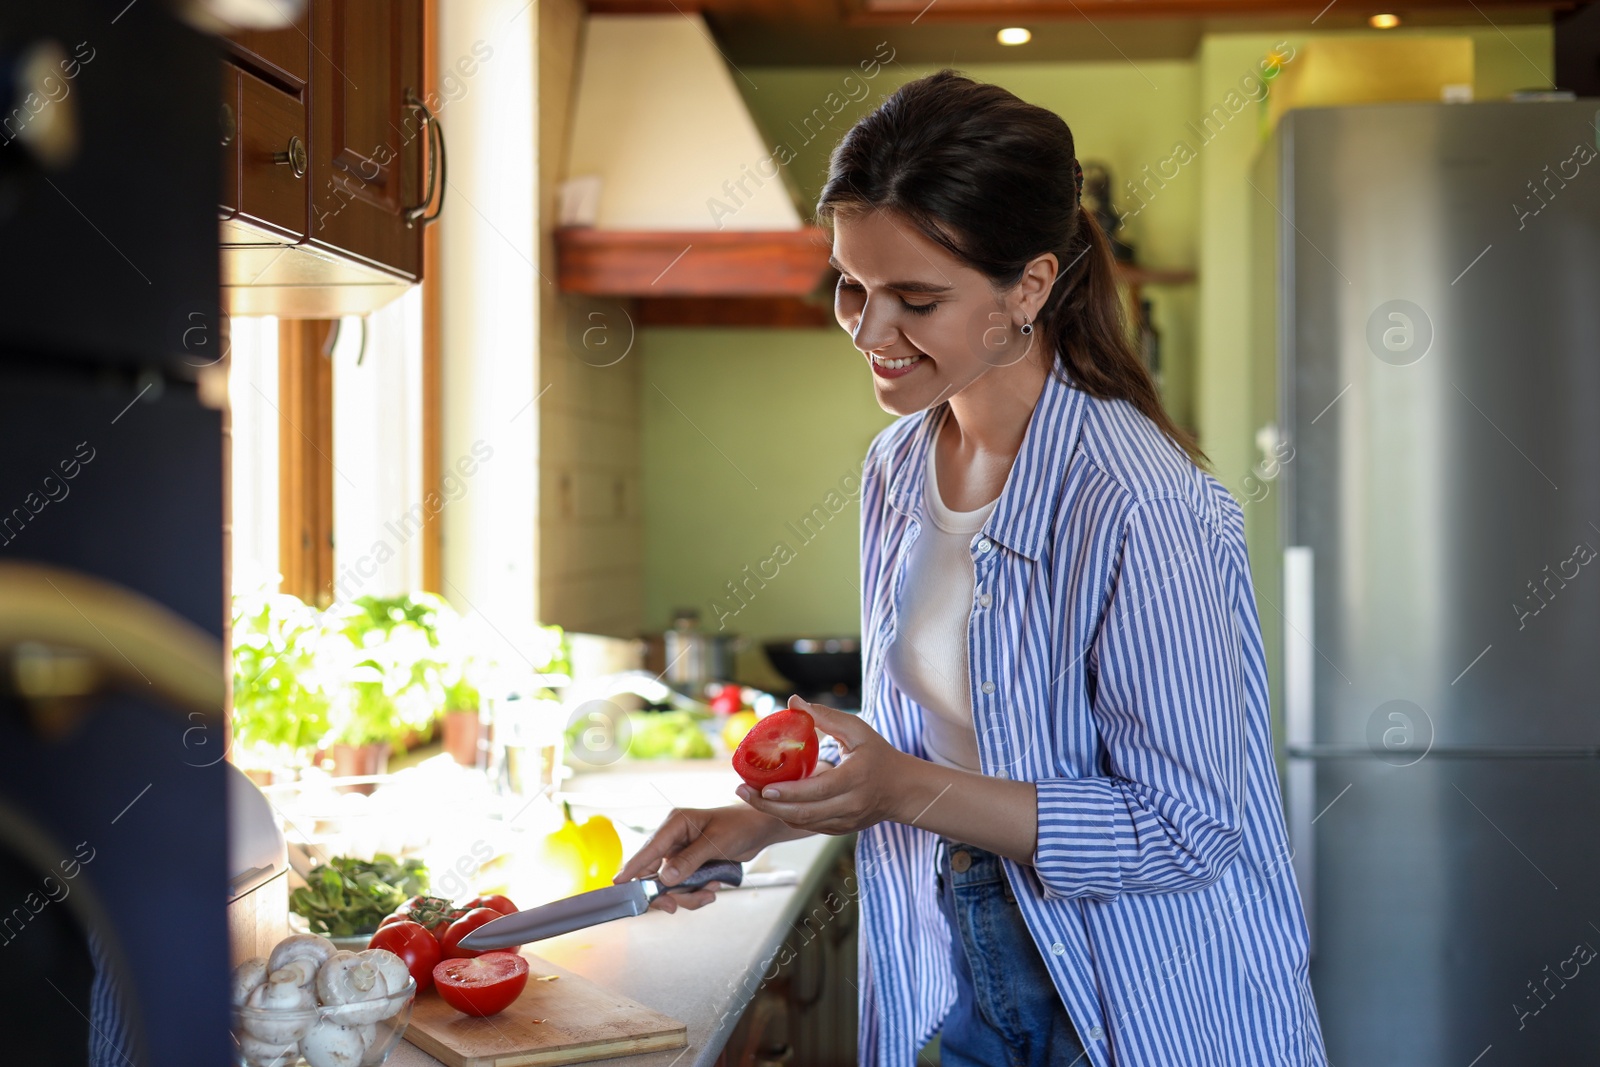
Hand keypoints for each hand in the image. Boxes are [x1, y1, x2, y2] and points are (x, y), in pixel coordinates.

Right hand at [612, 803, 788, 913]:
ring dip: (689, 895)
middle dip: (668, 893)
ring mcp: (680, 854)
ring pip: (671, 886)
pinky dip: (697, 893)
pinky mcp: (689, 866)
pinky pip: (684, 887)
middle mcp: (673, 839)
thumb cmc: (739, 827)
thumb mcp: (716, 843)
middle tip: (674, 908)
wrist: (759, 830)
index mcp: (675, 824)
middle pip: (655, 873)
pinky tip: (714, 887)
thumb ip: (690, 861)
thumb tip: (664, 879)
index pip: (649, 849)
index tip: (618, 885)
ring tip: (711, 892)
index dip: (632, 868)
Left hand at [735, 696, 915, 835]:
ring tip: (748, 795)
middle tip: (742, 790)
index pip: (820, 789)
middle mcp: (852, 805)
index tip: (764, 786)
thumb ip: (825, 717)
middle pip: (804, 813)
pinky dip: (787, 816)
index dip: (790, 792)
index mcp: (857, 778)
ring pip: (803, 823)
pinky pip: (808, 826)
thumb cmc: (879, 754)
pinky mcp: (840, 830)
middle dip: (769, 805)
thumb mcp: (858, 730)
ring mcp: (846, 821)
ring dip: (773, 812)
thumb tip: (792, 701)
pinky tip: (769, 803)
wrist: (903, 790)